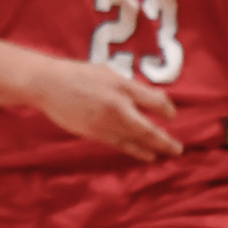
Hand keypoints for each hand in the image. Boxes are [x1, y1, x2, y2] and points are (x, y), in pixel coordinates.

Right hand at [33, 58, 182, 162]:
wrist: (49, 85)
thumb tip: (145, 99)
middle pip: (149, 129)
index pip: (155, 101)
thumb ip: (127, 87)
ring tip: (165, 154)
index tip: (172, 116)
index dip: (167, 110)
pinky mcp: (95, 133)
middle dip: (165, 141)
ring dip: (153, 148)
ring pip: (136, 140)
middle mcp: (118, 106)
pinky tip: (145, 154)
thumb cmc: (78, 74)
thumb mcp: (108, 73)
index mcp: (122, 86)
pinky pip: (121, 145)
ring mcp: (106, 123)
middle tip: (178, 149)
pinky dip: (135, 151)